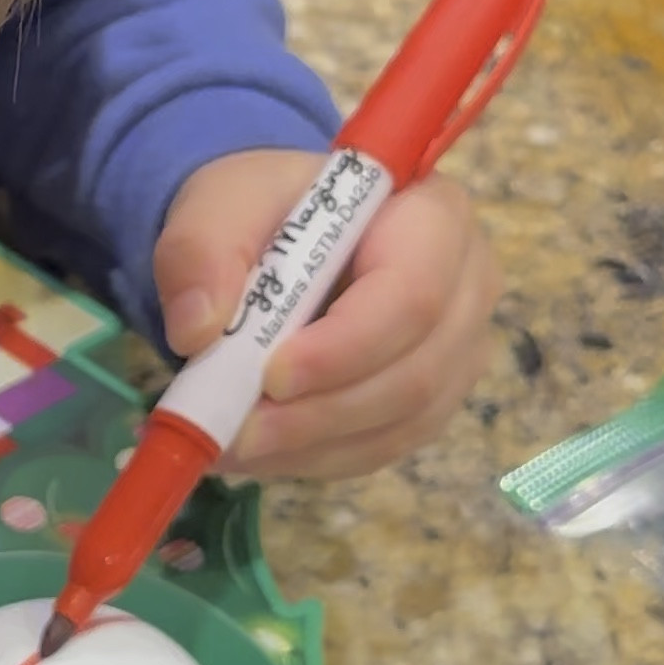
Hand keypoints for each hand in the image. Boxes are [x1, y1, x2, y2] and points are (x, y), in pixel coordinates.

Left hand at [153, 148, 498, 480]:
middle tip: (236, 430)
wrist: (278, 237)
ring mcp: (457, 352)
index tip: (269, 376)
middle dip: (321, 413)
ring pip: (402, 422)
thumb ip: (199, 253)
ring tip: (231, 443)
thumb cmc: (266, 212)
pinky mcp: (431, 403)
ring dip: (311, 445)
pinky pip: (385, 448)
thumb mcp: (217, 206)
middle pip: (417, 372)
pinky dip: (315, 458)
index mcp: (434, 215)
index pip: (414, 294)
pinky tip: (259, 452)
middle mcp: (467, 285)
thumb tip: (196, 330)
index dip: (346, 347)